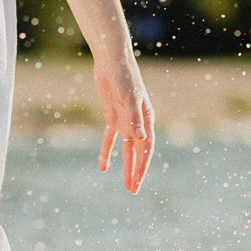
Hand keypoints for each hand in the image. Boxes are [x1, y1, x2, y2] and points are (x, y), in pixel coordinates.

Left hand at [94, 49, 153, 192]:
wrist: (112, 60)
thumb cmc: (124, 76)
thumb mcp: (128, 97)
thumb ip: (134, 118)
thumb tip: (140, 138)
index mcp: (146, 118)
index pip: (146, 147)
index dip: (142, 166)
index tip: (137, 182)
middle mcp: (138, 122)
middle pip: (138, 152)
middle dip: (136, 171)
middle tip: (134, 190)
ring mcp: (125, 120)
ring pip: (127, 149)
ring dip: (126, 166)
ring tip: (126, 185)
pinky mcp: (113, 116)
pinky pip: (110, 139)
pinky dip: (107, 152)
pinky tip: (103, 167)